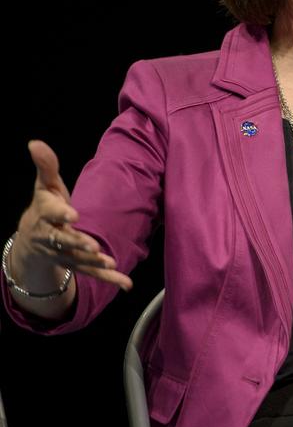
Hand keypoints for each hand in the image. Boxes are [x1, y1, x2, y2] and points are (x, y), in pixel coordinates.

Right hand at [11, 140, 131, 291]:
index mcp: (45, 215)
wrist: (32, 240)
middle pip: (64, 240)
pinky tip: (126, 284)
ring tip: (109, 262)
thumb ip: (45, 166)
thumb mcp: (44, 186)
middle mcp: (53, 237)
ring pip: (78, 260)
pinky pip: (92, 274)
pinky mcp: (76, 265)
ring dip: (94, 263)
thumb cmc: (45, 206)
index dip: (61, 214)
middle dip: (78, 242)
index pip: (51, 214)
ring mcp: (64, 254)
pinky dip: (109, 279)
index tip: (73, 214)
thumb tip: (35, 142)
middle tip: (92, 245)